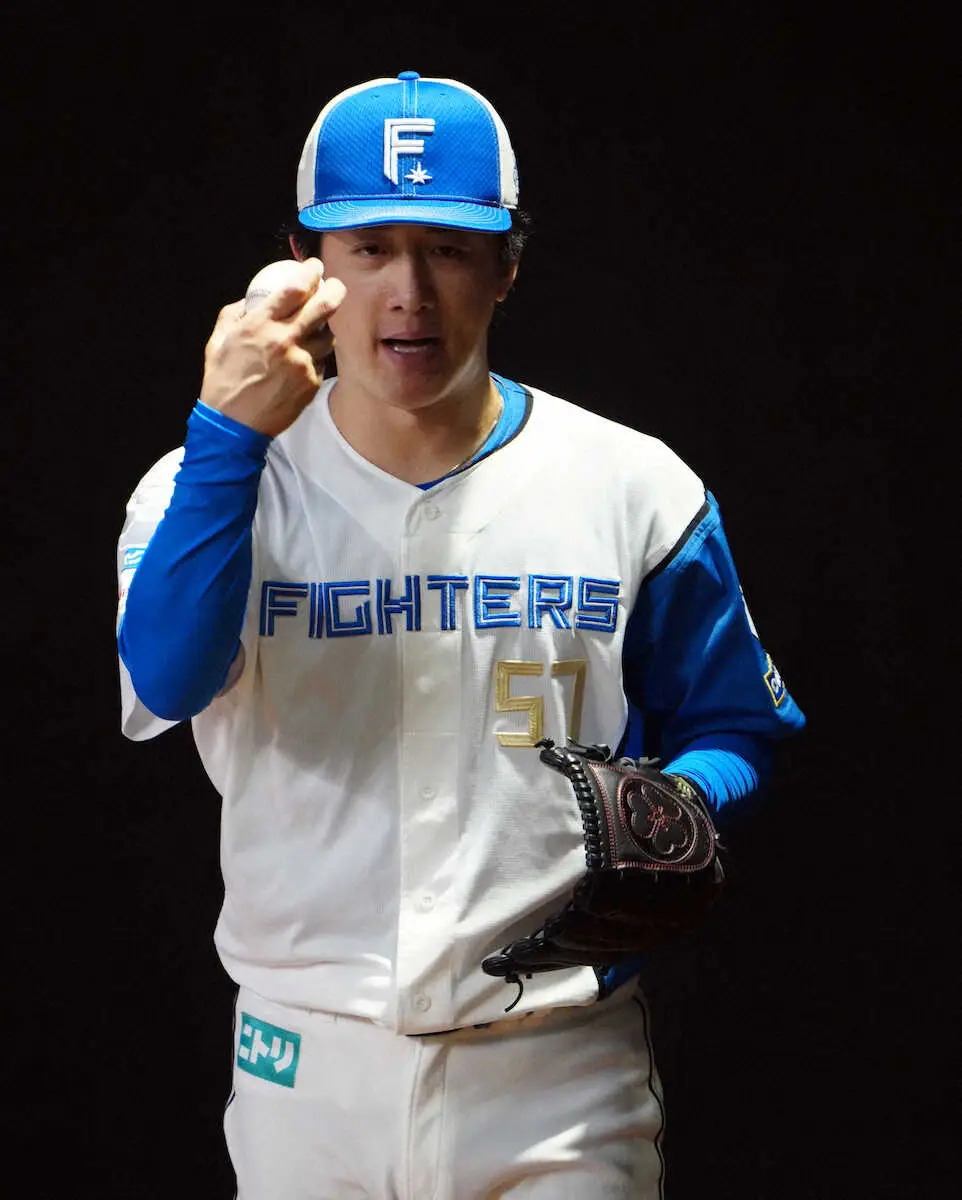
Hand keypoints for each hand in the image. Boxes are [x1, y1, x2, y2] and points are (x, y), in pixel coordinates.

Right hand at [199, 259, 345, 436]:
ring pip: (326, 337)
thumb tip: (252, 299)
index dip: (310, 273)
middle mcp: (285, 341)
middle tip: (336, 286)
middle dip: (335, 290)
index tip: (315, 267)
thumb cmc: (223, 380)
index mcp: (260, 325)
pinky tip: (302, 361)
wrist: (234, 424)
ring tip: (315, 329)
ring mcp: (302, 363)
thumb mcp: (220, 340)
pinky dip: (314, 358)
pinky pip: (320, 363)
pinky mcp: (311, 383)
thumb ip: (236, 314)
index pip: (295, 289)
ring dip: (324, 329)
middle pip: (324, 307)